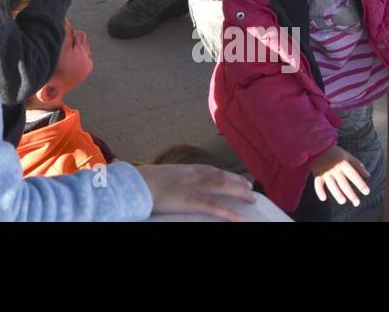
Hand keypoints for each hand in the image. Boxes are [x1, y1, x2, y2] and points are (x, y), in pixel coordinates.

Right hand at [136, 163, 256, 220]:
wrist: (137, 184)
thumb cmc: (144, 181)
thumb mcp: (162, 176)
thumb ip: (173, 179)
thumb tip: (175, 184)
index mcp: (186, 169)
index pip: (212, 169)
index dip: (226, 174)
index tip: (236, 177)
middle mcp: (194, 175)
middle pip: (221, 177)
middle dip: (237, 182)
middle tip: (250, 189)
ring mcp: (194, 187)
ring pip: (222, 187)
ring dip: (239, 192)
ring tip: (251, 199)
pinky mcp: (191, 201)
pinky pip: (213, 207)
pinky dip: (228, 213)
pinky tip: (239, 219)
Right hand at [310, 145, 371, 206]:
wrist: (318, 147)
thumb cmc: (335, 152)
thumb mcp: (347, 156)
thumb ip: (358, 165)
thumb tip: (368, 175)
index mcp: (343, 164)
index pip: (354, 176)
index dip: (361, 184)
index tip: (367, 192)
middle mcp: (335, 169)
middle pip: (344, 184)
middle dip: (351, 194)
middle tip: (356, 203)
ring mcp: (326, 172)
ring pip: (332, 185)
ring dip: (337, 194)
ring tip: (343, 201)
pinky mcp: (318, 174)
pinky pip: (318, 184)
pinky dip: (319, 191)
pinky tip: (323, 198)